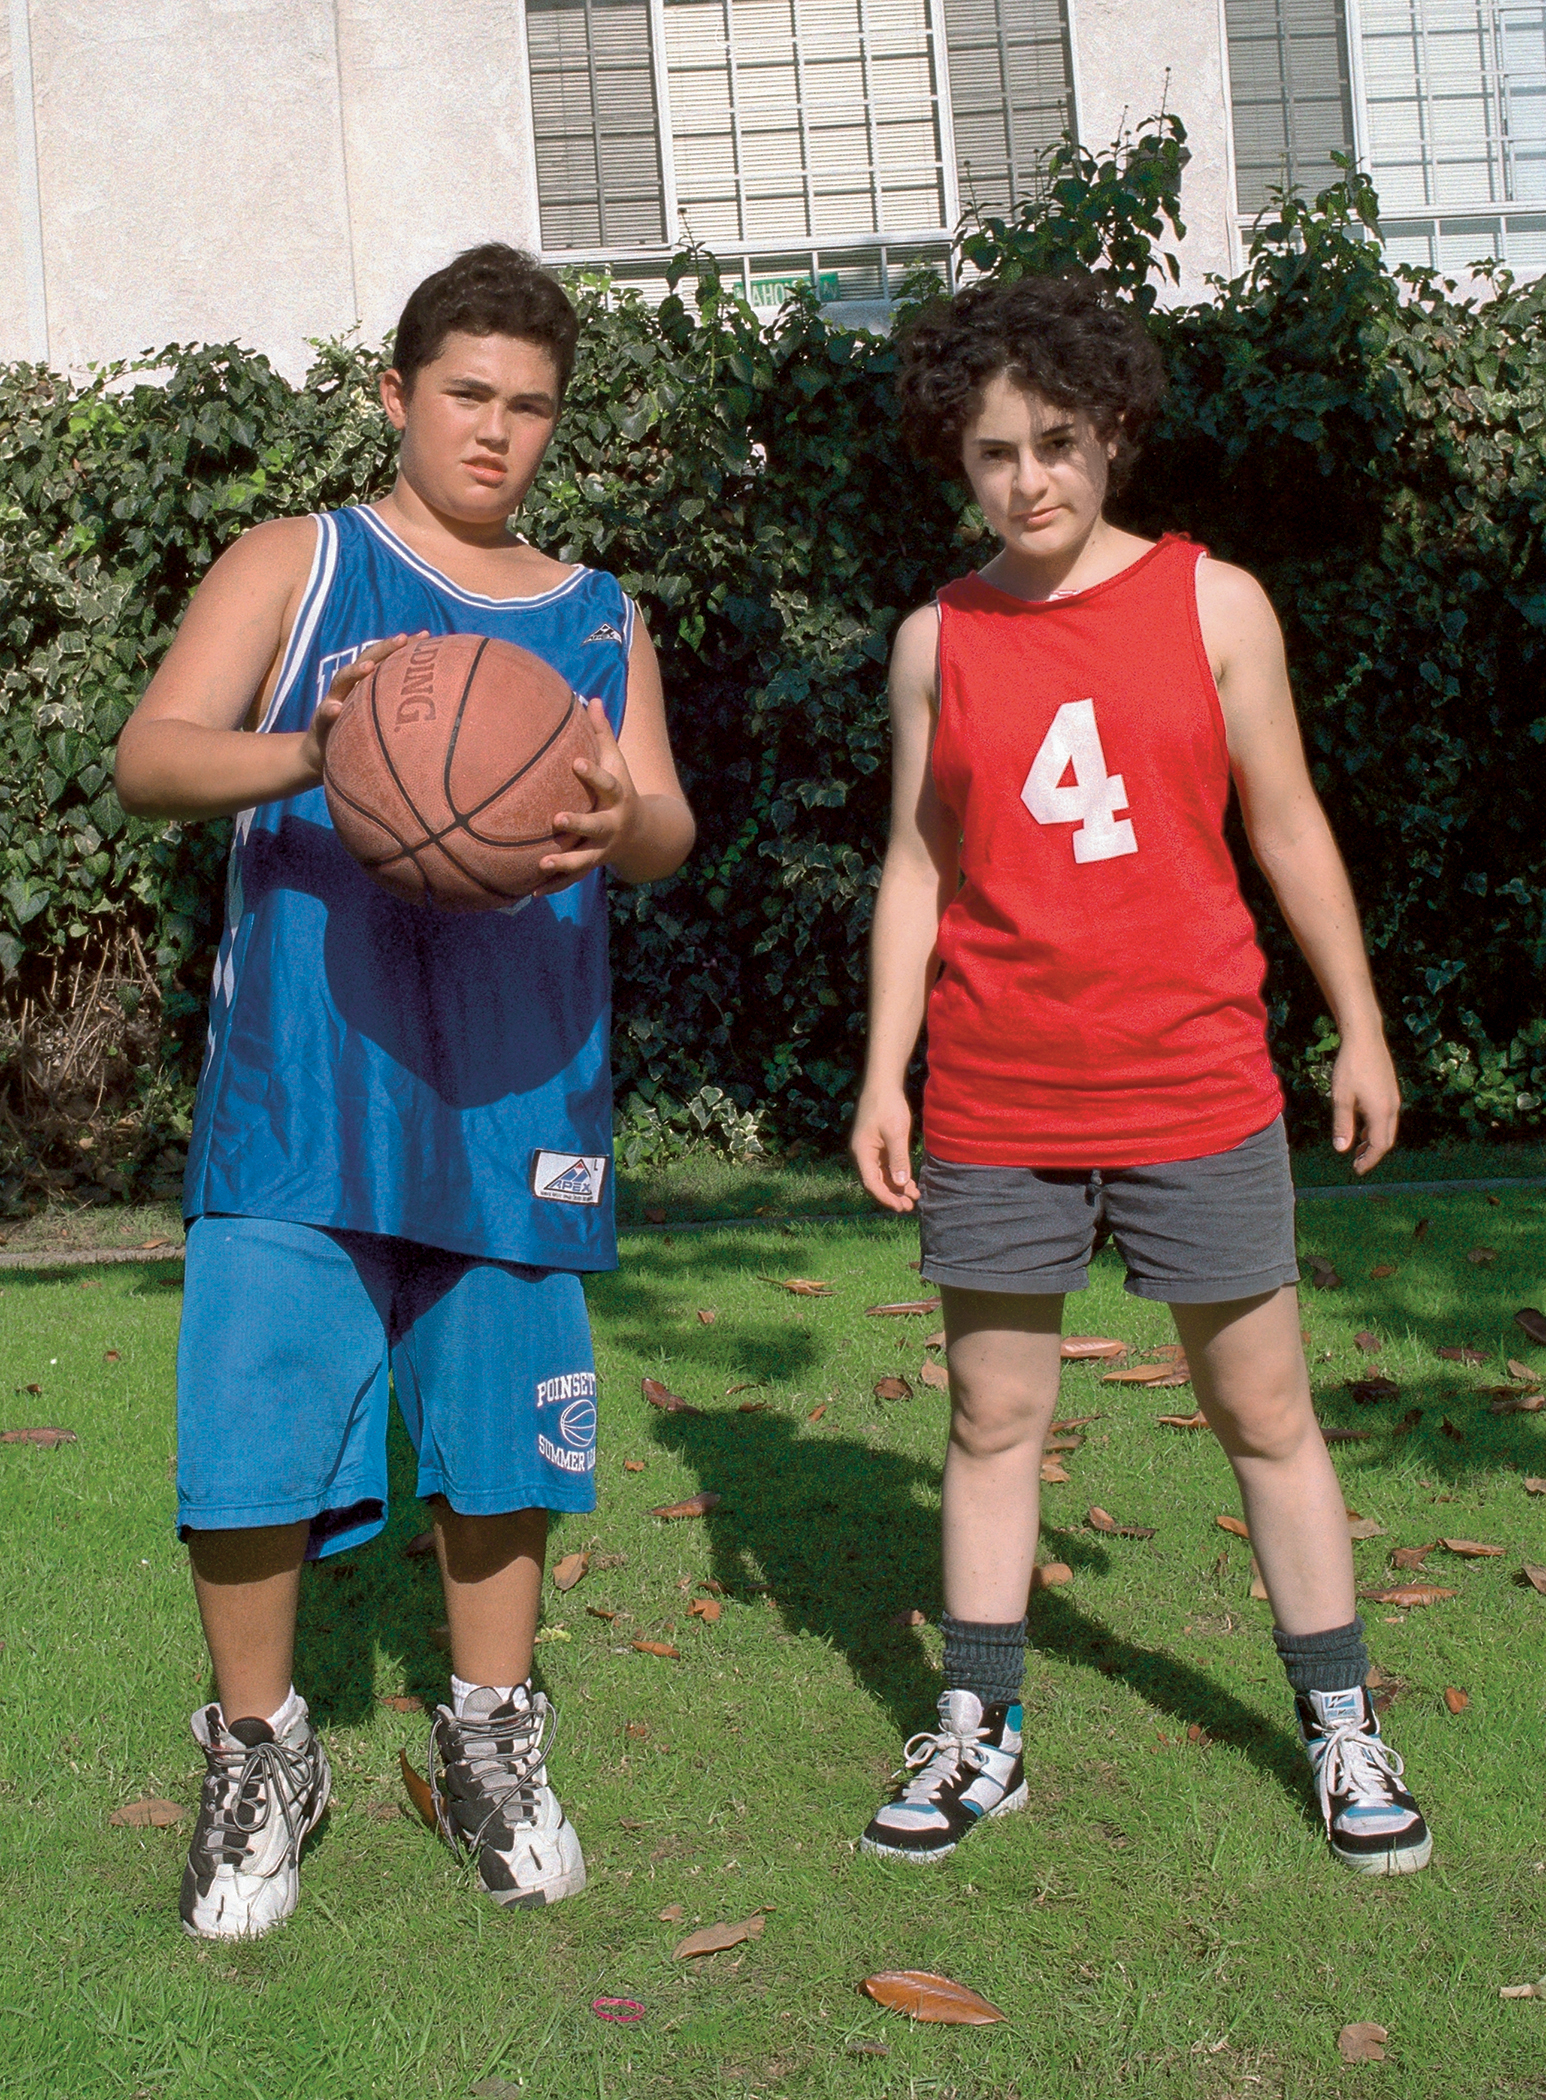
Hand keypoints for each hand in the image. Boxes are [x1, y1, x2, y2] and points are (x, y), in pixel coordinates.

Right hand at [299, 632, 421, 782]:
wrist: (322, 754)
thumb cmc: (356, 733)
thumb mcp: (377, 717)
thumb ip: (395, 704)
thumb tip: (435, 700)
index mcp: (364, 685)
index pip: (384, 659)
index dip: (402, 647)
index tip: (425, 635)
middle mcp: (348, 688)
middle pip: (365, 661)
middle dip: (383, 649)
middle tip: (402, 639)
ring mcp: (332, 703)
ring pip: (341, 682)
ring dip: (354, 672)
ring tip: (369, 667)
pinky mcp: (320, 723)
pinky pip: (323, 716)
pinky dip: (329, 710)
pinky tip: (337, 709)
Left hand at [536, 700, 639, 892]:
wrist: (641, 834)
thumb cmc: (620, 788)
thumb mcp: (617, 762)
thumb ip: (602, 734)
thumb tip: (590, 698)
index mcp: (618, 797)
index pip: (607, 784)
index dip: (592, 774)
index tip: (574, 762)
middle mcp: (612, 825)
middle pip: (596, 825)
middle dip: (578, 823)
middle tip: (556, 818)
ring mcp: (602, 848)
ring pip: (585, 859)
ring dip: (565, 862)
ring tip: (543, 862)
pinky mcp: (592, 864)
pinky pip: (572, 878)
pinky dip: (554, 885)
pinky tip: (531, 891)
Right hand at [851, 1087, 918, 1211]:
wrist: (883, 1084)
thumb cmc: (888, 1106)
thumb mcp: (895, 1133)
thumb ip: (898, 1159)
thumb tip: (900, 1184)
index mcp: (862, 1152)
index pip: (871, 1183)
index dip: (886, 1197)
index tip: (901, 1207)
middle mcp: (863, 1154)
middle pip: (876, 1182)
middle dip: (892, 1196)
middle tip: (910, 1207)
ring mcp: (871, 1150)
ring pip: (883, 1175)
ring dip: (897, 1187)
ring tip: (914, 1197)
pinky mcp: (879, 1144)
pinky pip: (887, 1166)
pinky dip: (898, 1175)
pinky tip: (910, 1183)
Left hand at [1330, 1033, 1399, 1173]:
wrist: (1365, 1037)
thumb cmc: (1350, 1066)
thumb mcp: (1341, 1097)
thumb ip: (1342, 1124)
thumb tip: (1341, 1149)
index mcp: (1381, 1112)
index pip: (1378, 1145)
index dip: (1368, 1160)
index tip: (1357, 1170)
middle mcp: (1392, 1107)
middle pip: (1386, 1139)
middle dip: (1372, 1154)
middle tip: (1357, 1163)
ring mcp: (1393, 1098)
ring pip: (1387, 1128)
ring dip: (1373, 1140)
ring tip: (1357, 1148)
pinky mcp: (1390, 1089)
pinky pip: (1387, 1116)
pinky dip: (1376, 1127)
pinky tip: (1362, 1126)